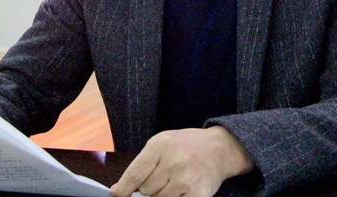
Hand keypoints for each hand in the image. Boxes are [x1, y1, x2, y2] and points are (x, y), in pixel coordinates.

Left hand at [111, 126, 253, 196]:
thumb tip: (118, 190)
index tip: (119, 195)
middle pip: (145, 190)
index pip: (134, 175)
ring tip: (173, 181)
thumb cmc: (184, 146)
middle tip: (161, 176)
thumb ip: (139, 165)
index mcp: (161, 145)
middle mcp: (174, 161)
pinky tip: (180, 189)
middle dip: (149, 187)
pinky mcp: (198, 194)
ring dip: (161, 195)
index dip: (123, 190)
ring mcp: (187, 179)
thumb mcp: (160, 144)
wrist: (218, 149)